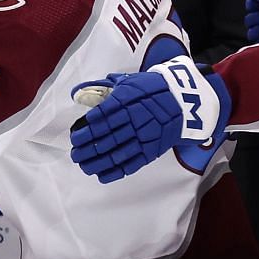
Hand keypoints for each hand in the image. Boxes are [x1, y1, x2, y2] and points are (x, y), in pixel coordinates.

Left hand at [69, 56, 230, 182]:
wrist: (183, 101)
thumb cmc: (151, 90)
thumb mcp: (128, 82)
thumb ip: (104, 89)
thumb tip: (78, 93)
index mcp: (126, 102)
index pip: (101, 119)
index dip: (86, 130)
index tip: (75, 137)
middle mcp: (134, 120)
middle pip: (106, 138)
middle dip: (87, 149)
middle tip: (75, 154)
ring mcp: (144, 137)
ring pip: (116, 154)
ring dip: (97, 162)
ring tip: (84, 166)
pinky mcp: (152, 150)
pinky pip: (132, 164)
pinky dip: (115, 172)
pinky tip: (101, 175)